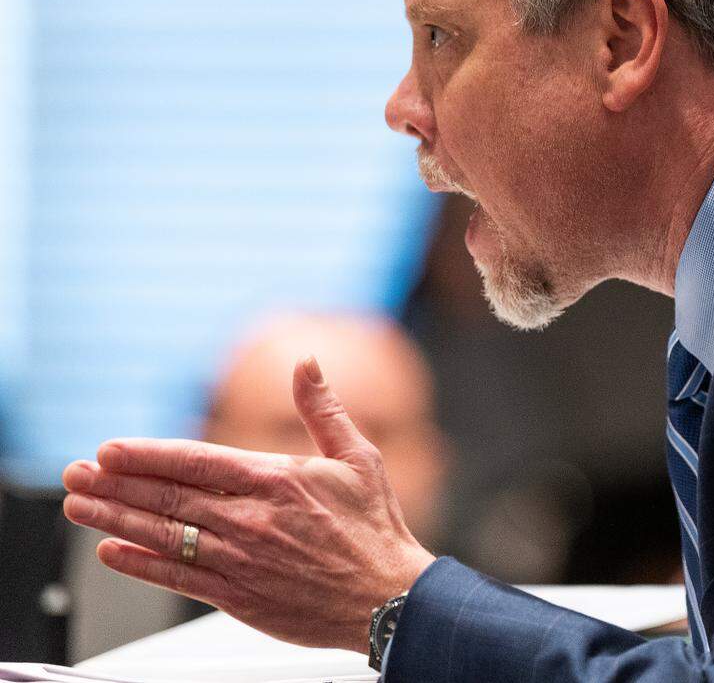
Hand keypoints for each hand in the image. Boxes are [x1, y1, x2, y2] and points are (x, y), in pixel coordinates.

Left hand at [61, 356, 435, 653]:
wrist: (388, 599)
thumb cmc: (376, 529)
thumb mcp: (359, 457)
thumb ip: (323, 409)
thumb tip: (307, 363)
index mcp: (277, 481)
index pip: (196, 462)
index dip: (147, 456)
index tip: (110, 449)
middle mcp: (251, 520)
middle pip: (168, 498)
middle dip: (114, 484)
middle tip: (76, 474)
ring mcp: (241, 560)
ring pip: (164, 536)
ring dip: (114, 520)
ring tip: (78, 507)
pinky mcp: (238, 597)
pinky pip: (177, 578)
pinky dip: (140, 564)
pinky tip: (112, 552)